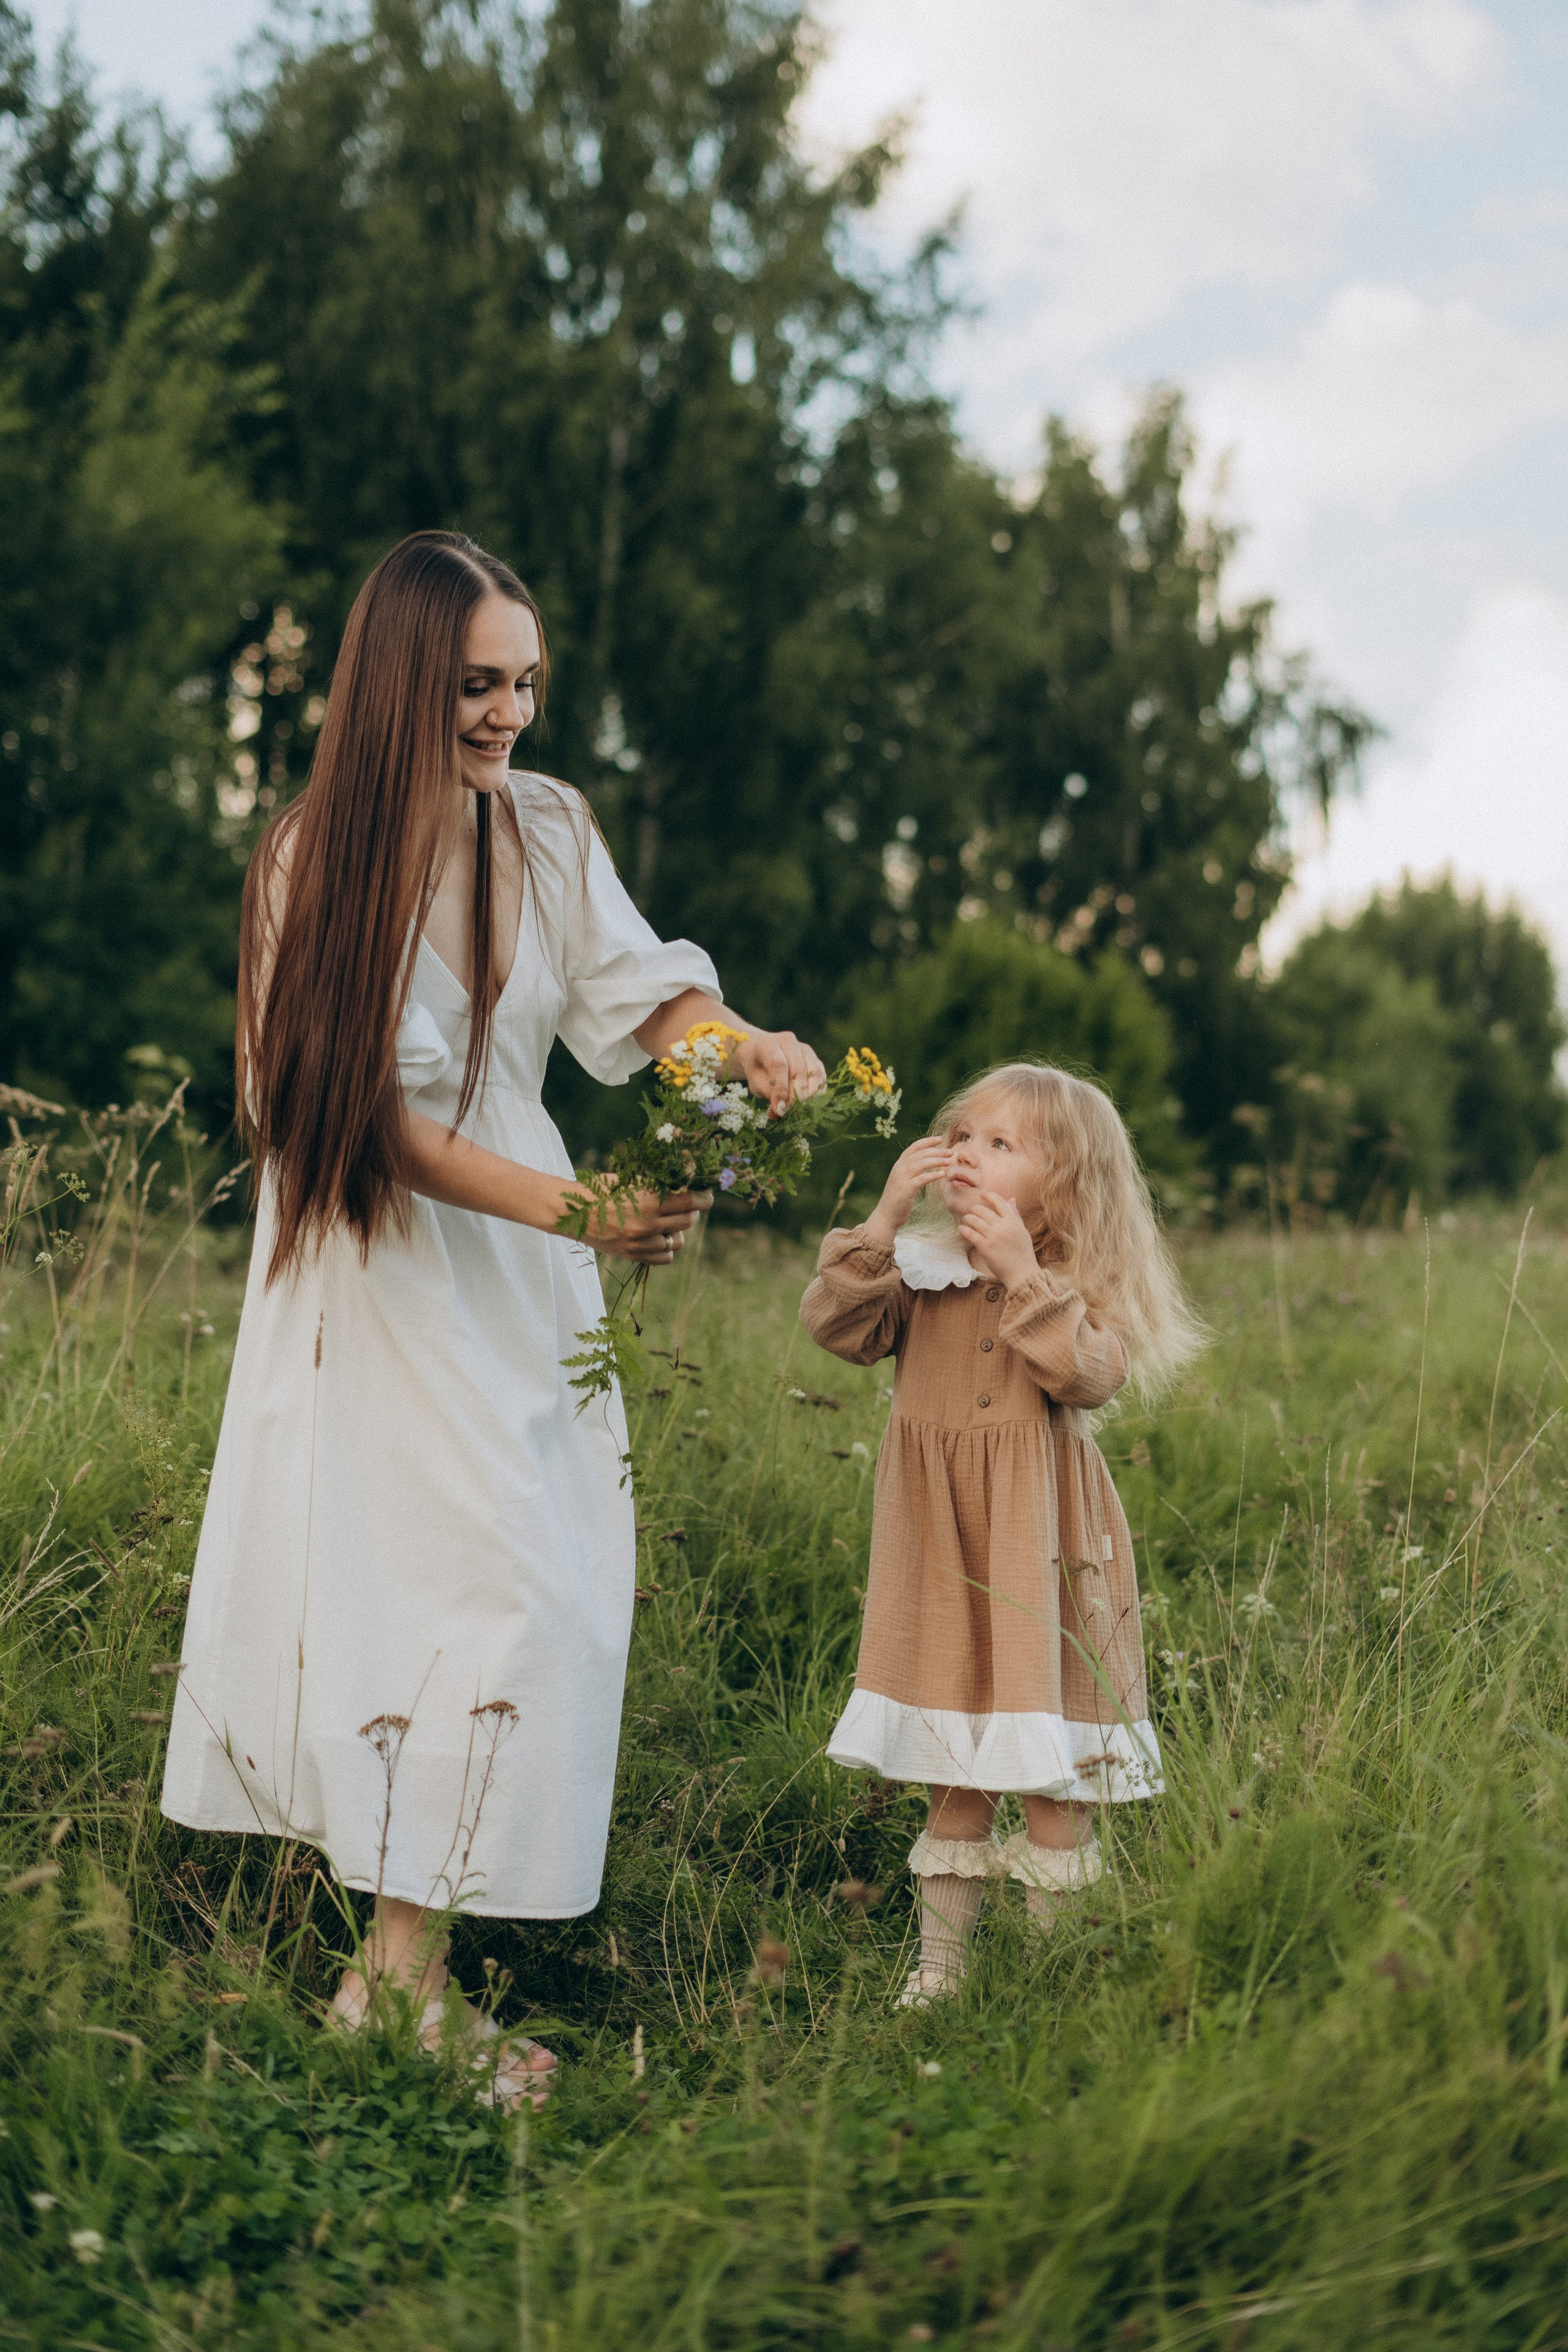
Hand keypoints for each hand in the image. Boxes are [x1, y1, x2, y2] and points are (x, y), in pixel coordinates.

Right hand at [576, 1182, 712, 1265]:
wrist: (571, 1211)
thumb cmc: (601, 1189)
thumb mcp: (630, 1180)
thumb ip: (658, 1182)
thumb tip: (687, 1178)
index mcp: (648, 1201)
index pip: (690, 1201)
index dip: (703, 1197)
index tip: (706, 1194)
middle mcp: (647, 1224)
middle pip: (688, 1221)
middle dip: (692, 1211)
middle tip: (687, 1204)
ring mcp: (640, 1243)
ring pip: (678, 1241)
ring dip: (679, 1230)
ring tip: (670, 1221)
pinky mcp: (633, 1255)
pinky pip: (665, 1257)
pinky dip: (666, 1247)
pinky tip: (659, 1236)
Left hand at [731, 1028, 825, 1118]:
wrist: (763, 1056)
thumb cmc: (758, 1071)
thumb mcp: (756, 1082)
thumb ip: (768, 1095)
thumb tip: (781, 1112)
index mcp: (767, 1044)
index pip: (778, 1065)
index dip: (781, 1089)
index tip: (780, 1109)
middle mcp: (788, 1041)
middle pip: (798, 1070)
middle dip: (795, 1096)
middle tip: (790, 1111)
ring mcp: (804, 1048)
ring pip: (815, 1073)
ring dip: (809, 1095)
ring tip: (799, 1108)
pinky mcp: (815, 1058)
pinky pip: (821, 1076)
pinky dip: (817, 1093)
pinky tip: (807, 1102)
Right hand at [863, 1138, 954, 1252]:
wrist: (886, 1216)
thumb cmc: (898, 1199)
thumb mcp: (904, 1181)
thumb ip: (912, 1170)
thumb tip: (927, 1163)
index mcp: (899, 1165)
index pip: (914, 1147)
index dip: (927, 1142)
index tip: (940, 1139)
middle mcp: (899, 1169)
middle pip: (920, 1154)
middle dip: (937, 1151)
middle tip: (951, 1151)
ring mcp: (901, 1179)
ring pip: (921, 1164)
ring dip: (937, 1161)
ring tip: (949, 1161)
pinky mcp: (905, 1190)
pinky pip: (921, 1179)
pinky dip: (932, 1175)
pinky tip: (942, 1174)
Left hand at [955, 1190, 1038, 1289]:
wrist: (1022, 1272)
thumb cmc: (1023, 1252)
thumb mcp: (1022, 1231)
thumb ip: (1015, 1215)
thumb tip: (1011, 1199)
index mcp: (1013, 1221)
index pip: (999, 1202)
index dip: (989, 1196)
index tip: (981, 1194)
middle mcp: (1003, 1226)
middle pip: (983, 1210)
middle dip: (974, 1209)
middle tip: (970, 1211)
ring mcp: (993, 1237)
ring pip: (974, 1220)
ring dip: (967, 1218)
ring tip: (965, 1219)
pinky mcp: (985, 1247)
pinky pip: (970, 1234)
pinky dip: (964, 1229)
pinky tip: (961, 1229)